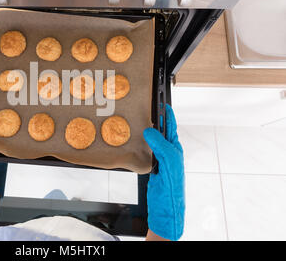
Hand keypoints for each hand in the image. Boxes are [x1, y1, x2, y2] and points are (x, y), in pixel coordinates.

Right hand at [143, 104, 184, 240]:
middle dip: (156, 118)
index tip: (161, 101)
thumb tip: (151, 130)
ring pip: (154, 140)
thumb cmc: (172, 188)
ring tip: (140, 120)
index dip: (167, 113)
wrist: (166, 208)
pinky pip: (147, 149)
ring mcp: (160, 159)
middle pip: (162, 131)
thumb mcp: (168, 163)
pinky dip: (142, 142)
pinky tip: (135, 140)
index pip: (171, 126)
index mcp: (175, 149)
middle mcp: (169, 152)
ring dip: (148, 130)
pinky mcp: (152, 166)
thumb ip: (161, 145)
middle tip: (146, 108)